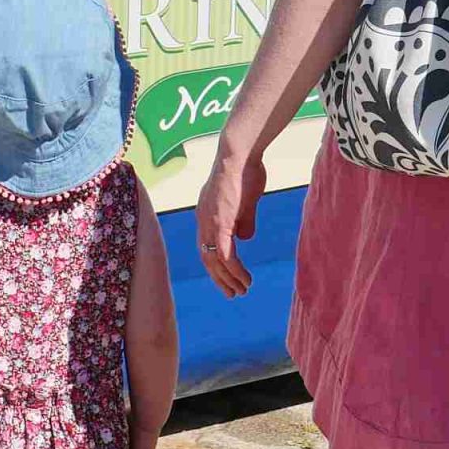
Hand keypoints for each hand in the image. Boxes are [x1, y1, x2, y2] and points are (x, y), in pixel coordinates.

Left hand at [192, 144, 267, 298]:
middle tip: (233, 293)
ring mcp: (209, 222)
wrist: (240, 154)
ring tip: (243, 290)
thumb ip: (243, 220)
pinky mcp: (220, 223)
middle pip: (207, 258)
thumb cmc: (244, 170)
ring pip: (215, 260)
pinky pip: (225, 254)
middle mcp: (203, 220)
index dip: (215, 265)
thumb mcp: (245, 200)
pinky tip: (244, 280)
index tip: (227, 278)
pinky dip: (234, 270)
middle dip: (220, 279)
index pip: (206, 247)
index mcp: (206, 214)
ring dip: (229, 278)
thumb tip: (245, 238)